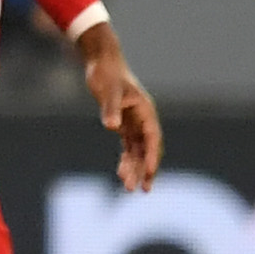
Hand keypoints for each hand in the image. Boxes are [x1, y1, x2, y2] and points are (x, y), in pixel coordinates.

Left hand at [76, 23, 160, 192]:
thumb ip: (110, 108)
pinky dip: (126, 160)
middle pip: (147, 149)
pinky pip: (128, 147)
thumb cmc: (107, 74)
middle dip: (144, 169)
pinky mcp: (124, 125)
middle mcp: (143, 120)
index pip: (152, 138)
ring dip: (135, 168)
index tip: (149, 172)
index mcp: (145, 111)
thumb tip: (112, 127)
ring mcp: (134, 123)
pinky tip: (122, 173)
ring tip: (130, 188)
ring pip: (138, 151)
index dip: (151, 156)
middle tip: (141, 189)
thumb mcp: (107, 90)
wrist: (102, 64)